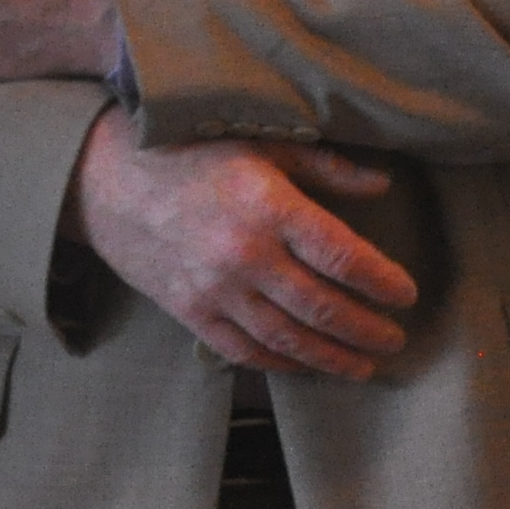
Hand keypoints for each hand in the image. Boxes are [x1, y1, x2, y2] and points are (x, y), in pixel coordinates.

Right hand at [65, 114, 415, 378]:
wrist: (104, 178)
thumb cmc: (187, 151)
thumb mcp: (259, 144)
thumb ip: (323, 168)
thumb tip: (380, 188)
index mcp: (268, 204)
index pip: (343, 255)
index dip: (382, 281)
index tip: (405, 294)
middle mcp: (244, 252)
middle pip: (322, 306)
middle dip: (366, 328)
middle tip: (393, 338)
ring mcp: (214, 288)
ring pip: (287, 337)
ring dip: (332, 357)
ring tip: (363, 365)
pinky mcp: (188, 310)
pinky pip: (243, 349)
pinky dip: (280, 362)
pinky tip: (304, 364)